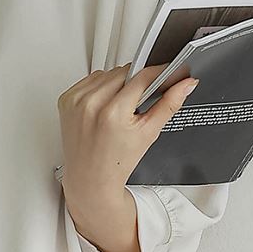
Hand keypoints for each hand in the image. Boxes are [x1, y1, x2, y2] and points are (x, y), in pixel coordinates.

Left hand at [57, 63, 198, 195]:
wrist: (90, 179)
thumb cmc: (116, 163)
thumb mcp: (149, 133)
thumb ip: (169, 104)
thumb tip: (187, 83)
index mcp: (112, 112)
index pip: (143, 76)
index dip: (161, 72)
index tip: (171, 72)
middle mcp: (90, 104)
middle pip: (125, 72)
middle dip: (137, 83)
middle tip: (140, 103)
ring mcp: (75, 101)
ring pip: (107, 74)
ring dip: (118, 83)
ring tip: (120, 109)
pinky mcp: (66, 99)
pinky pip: (90, 80)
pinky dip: (100, 88)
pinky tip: (104, 107)